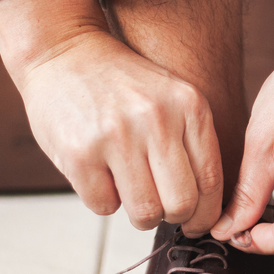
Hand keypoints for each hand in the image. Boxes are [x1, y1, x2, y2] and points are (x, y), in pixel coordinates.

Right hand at [0, 0, 223, 234]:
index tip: (197, 223)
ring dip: (138, 214)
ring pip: (145, 213)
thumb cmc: (122, 85)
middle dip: (172, 216)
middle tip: (161, 209)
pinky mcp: (79, 154)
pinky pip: (104, 207)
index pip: (211, 180)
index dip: (205, 213)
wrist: (63, 51)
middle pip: (181, 204)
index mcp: (189, 106)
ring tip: (129, 191)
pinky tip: (99, 176)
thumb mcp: (171, 97)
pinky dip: (103, 200)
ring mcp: (117, 137)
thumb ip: (192, 141)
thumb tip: (207, 209)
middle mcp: (157, 120)